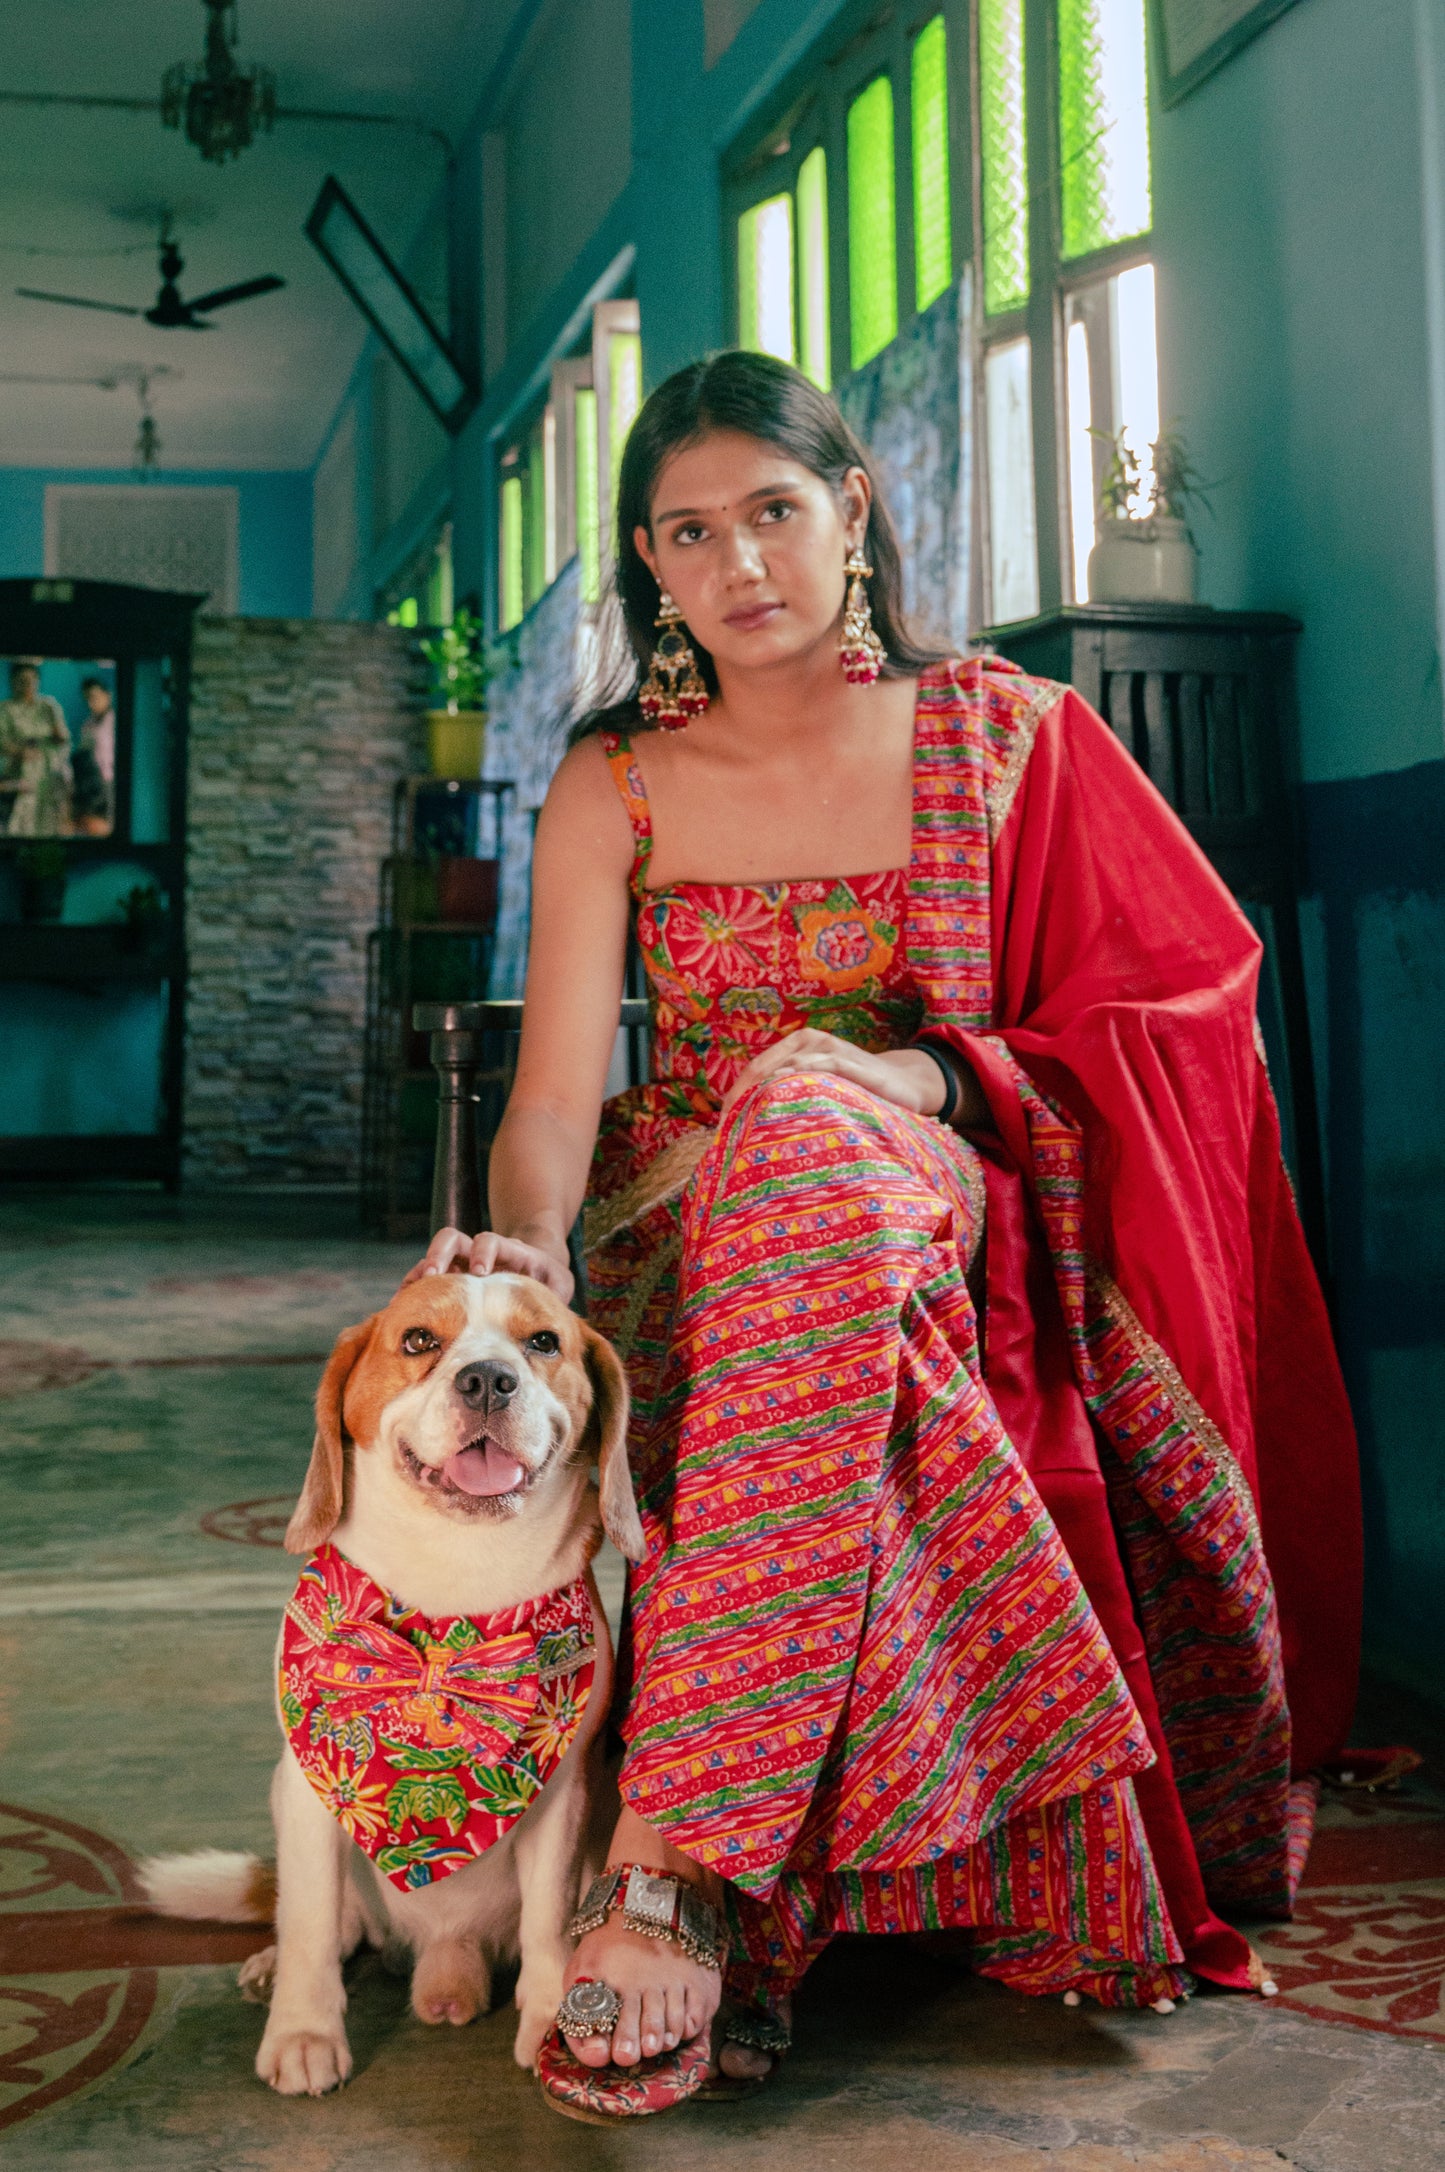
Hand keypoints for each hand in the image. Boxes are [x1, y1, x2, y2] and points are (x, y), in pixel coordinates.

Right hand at [401, 1225, 574, 1302]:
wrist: (535, 1271)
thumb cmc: (547, 1279)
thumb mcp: (559, 1282)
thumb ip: (558, 1292)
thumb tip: (555, 1309)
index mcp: (506, 1251)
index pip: (490, 1241)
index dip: (483, 1252)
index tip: (480, 1272)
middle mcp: (477, 1252)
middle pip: (451, 1238)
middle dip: (440, 1254)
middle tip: (434, 1275)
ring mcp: (460, 1262)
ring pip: (432, 1256)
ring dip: (419, 1271)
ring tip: (407, 1295)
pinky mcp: (450, 1277)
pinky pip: (425, 1277)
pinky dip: (413, 1288)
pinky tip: (403, 1308)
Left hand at [721, 1030, 951, 1120]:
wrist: (904, 1084)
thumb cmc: (856, 1091)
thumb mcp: (819, 1090)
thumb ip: (792, 1098)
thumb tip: (751, 1128)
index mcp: (796, 1047)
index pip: (755, 1070)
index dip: (735, 1096)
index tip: (722, 1124)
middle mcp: (809, 1043)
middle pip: (763, 1067)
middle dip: (742, 1096)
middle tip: (727, 1127)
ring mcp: (830, 1049)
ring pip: (787, 1066)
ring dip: (766, 1090)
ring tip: (748, 1119)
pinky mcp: (851, 1061)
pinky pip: (821, 1066)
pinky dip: (801, 1077)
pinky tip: (786, 1096)